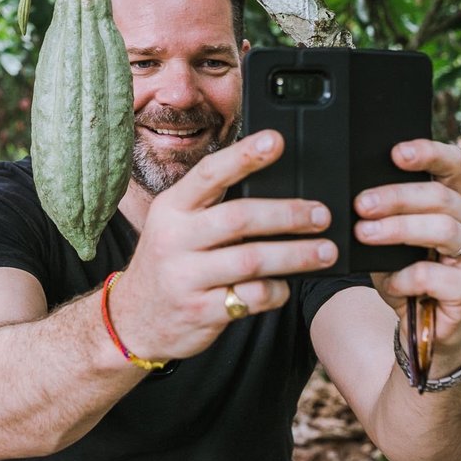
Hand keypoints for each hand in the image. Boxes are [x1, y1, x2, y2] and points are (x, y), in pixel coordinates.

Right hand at [110, 130, 337, 360]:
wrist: (135, 318)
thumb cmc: (169, 262)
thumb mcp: (175, 225)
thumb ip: (211, 205)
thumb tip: (274, 185)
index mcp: (171, 208)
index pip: (209, 174)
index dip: (243, 155)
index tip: (276, 141)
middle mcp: (174, 239)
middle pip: (239, 218)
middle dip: (287, 215)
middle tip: (321, 214)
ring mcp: (185, 277)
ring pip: (251, 261)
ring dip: (296, 255)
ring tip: (325, 251)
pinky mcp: (200, 311)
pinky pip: (251, 297)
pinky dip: (276, 290)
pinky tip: (285, 286)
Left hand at [357, 140, 460, 368]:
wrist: (428, 332)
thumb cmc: (408, 276)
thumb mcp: (392, 242)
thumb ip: (383, 218)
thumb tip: (354, 198)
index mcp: (457, 202)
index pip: (452, 164)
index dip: (428, 153)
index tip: (395, 153)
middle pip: (440, 197)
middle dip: (396, 197)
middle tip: (361, 204)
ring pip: (441, 229)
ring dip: (397, 230)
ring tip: (365, 234)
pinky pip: (433, 275)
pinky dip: (404, 278)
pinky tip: (390, 283)